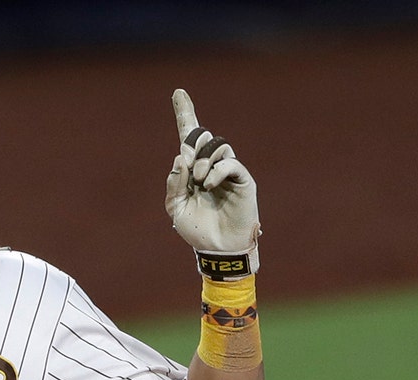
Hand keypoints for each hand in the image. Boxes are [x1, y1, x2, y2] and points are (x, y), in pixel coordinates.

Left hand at [164, 89, 258, 254]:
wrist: (217, 248)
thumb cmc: (197, 230)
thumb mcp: (176, 208)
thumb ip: (174, 183)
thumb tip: (180, 158)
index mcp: (192, 169)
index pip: (189, 136)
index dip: (184, 113)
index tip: (177, 92)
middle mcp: (211, 165)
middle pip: (203, 136)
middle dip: (192, 145)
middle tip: (189, 169)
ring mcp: (228, 171)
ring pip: (218, 146)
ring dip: (203, 160)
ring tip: (199, 181)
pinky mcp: (243, 180)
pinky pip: (230, 163)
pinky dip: (216, 171)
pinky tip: (209, 185)